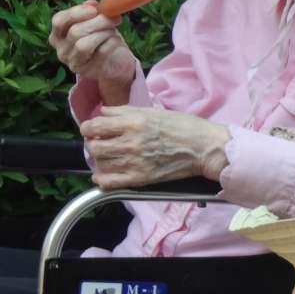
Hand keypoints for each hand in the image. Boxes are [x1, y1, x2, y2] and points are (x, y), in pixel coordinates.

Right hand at [49, 0, 137, 100]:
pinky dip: (111, 43)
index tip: (94, 9)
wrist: (115, 63)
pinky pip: (100, 52)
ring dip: (104, 33)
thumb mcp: (96, 23)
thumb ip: (92, 12)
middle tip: (114, 18)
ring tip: (114, 31)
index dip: (76, 13)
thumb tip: (92, 3)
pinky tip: (117, 42)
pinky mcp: (89, 71)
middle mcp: (61, 50)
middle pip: (75, 32)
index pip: (59, 21)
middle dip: (98, 22)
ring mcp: (74, 63)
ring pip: (84, 44)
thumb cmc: (102, 39)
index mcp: (58, 36)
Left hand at [79, 106, 230, 189]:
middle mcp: (131, 142)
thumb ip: (126, 111)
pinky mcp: (140, 178)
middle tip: (101, 143)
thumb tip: (104, 112)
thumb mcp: (155, 111)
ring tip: (109, 157)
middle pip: (94, 146)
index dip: (89, 128)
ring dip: (100, 159)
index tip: (94, 130)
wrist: (204, 148)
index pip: (94, 126)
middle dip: (93, 144)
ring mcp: (134, 161)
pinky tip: (104, 175)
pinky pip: (109, 182)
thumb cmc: (184, 127)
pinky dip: (101, 179)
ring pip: (100, 163)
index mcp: (134, 122)